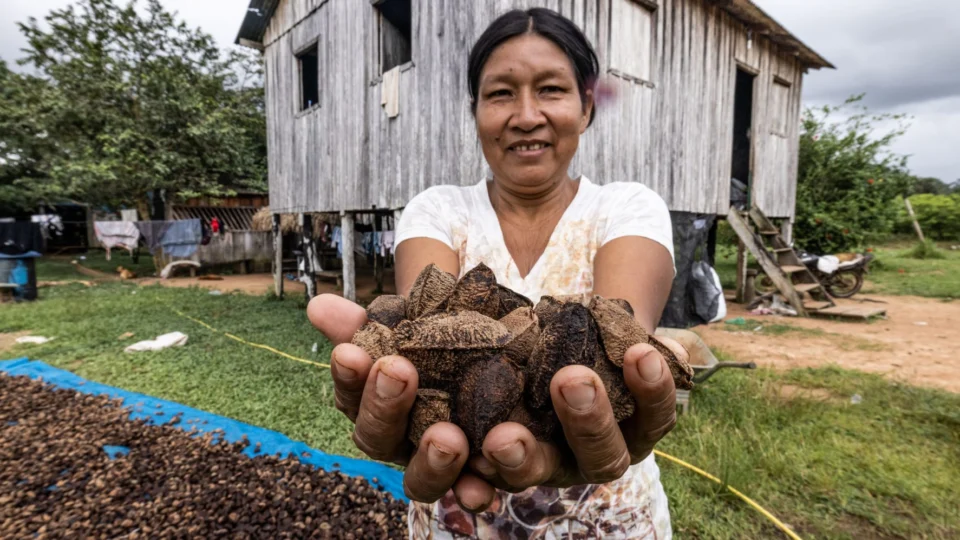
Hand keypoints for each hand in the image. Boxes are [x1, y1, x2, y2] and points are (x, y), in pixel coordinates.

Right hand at [307, 294, 682, 511]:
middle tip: (444, 426)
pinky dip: (649, 388)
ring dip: (555, 435)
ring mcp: (562, 457)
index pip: (386, 440)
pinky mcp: (626, 434)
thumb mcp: (439, 330)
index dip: (376, 406)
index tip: (378, 361)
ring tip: (563, 380)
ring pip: (552, 467)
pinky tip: (641, 349)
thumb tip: (318, 309)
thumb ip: (385, 324)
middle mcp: (493, 463)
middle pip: (447, 478)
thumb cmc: (490, 349)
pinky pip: (646, 422)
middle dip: (439, 453)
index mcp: (438, 437)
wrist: (578, 347)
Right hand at [307, 294, 487, 508]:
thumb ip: (374, 321)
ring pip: (422, 480)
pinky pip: (476, 494)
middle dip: (386, 406)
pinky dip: (477, 492)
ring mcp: (440, 468)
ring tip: (448, 437)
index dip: (349, 376)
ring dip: (432, 461)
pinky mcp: (485, 481)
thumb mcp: (421, 326)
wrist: (510, 367)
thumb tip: (318, 305)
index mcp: (379, 406)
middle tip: (398, 371)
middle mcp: (402, 444)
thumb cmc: (450, 350)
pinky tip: (484, 486)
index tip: (350, 351)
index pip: (352, 395)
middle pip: (379, 439)